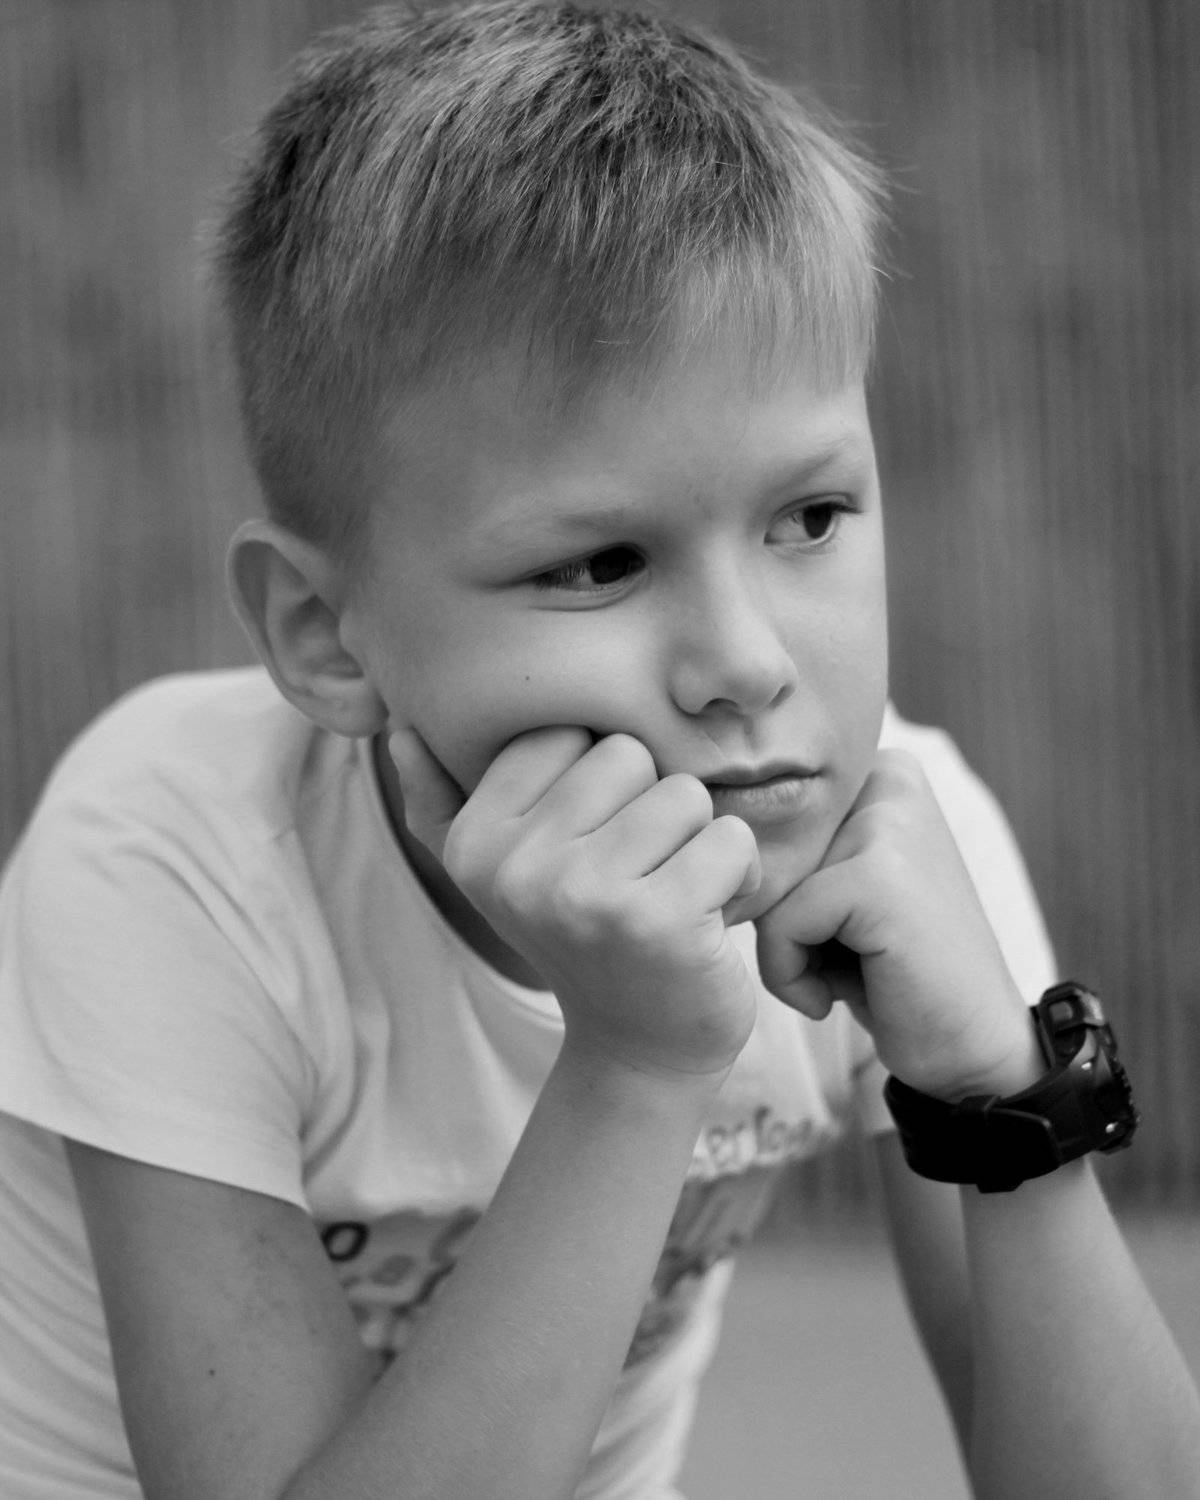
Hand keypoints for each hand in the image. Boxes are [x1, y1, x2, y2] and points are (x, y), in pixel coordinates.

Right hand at [390, 727, 762, 1080]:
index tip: (592, 846)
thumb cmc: (583, 937)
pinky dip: (740, 875)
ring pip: (685, 794)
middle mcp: (517, 868)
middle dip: (652, 809)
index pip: (566, 736)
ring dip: (699, 843)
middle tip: (639, 876)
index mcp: (475, 842)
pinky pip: (730, 838)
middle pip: (628, 755)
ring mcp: (584, 896)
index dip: (600, 784)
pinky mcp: (657, 921)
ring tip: (673, 893)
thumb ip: (442, 801)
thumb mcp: (499, 874)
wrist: (638, 1048)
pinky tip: (709, 918)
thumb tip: (400, 729)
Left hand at [755, 749, 1037, 1099]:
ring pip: (764, 888)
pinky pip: (780, 925)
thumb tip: (700, 828)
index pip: (763, 823)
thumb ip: (789, 849)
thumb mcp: (838, 891)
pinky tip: (848, 994)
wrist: (973, 1050)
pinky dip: (794, 978)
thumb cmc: (892, 973)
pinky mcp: (878, 876)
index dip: (779, 894)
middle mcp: (887, 778)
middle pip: (761, 853)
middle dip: (785, 923)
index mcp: (877, 771)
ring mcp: (888, 822)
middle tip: (852, 958)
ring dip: (789, 953)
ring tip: (856, 970)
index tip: (842, 930)